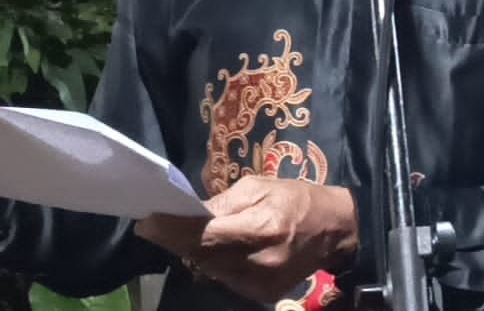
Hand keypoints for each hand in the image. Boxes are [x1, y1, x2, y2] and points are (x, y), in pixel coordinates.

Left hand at [135, 175, 358, 302]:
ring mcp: (261, 283)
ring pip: (209, 270)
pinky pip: (225, 280)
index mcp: (261, 228)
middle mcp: (258, 261)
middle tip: (160, 225)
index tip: (147, 222)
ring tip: (187, 235)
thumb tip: (188, 213)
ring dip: (195, 253)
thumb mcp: (259, 186)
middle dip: (177, 240)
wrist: (335, 230)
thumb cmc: (296, 199)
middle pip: (201, 256)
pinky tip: (217, 250)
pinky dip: (215, 265)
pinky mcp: (263, 295)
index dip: (172, 230)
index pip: (204, 235)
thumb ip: (222, 203)